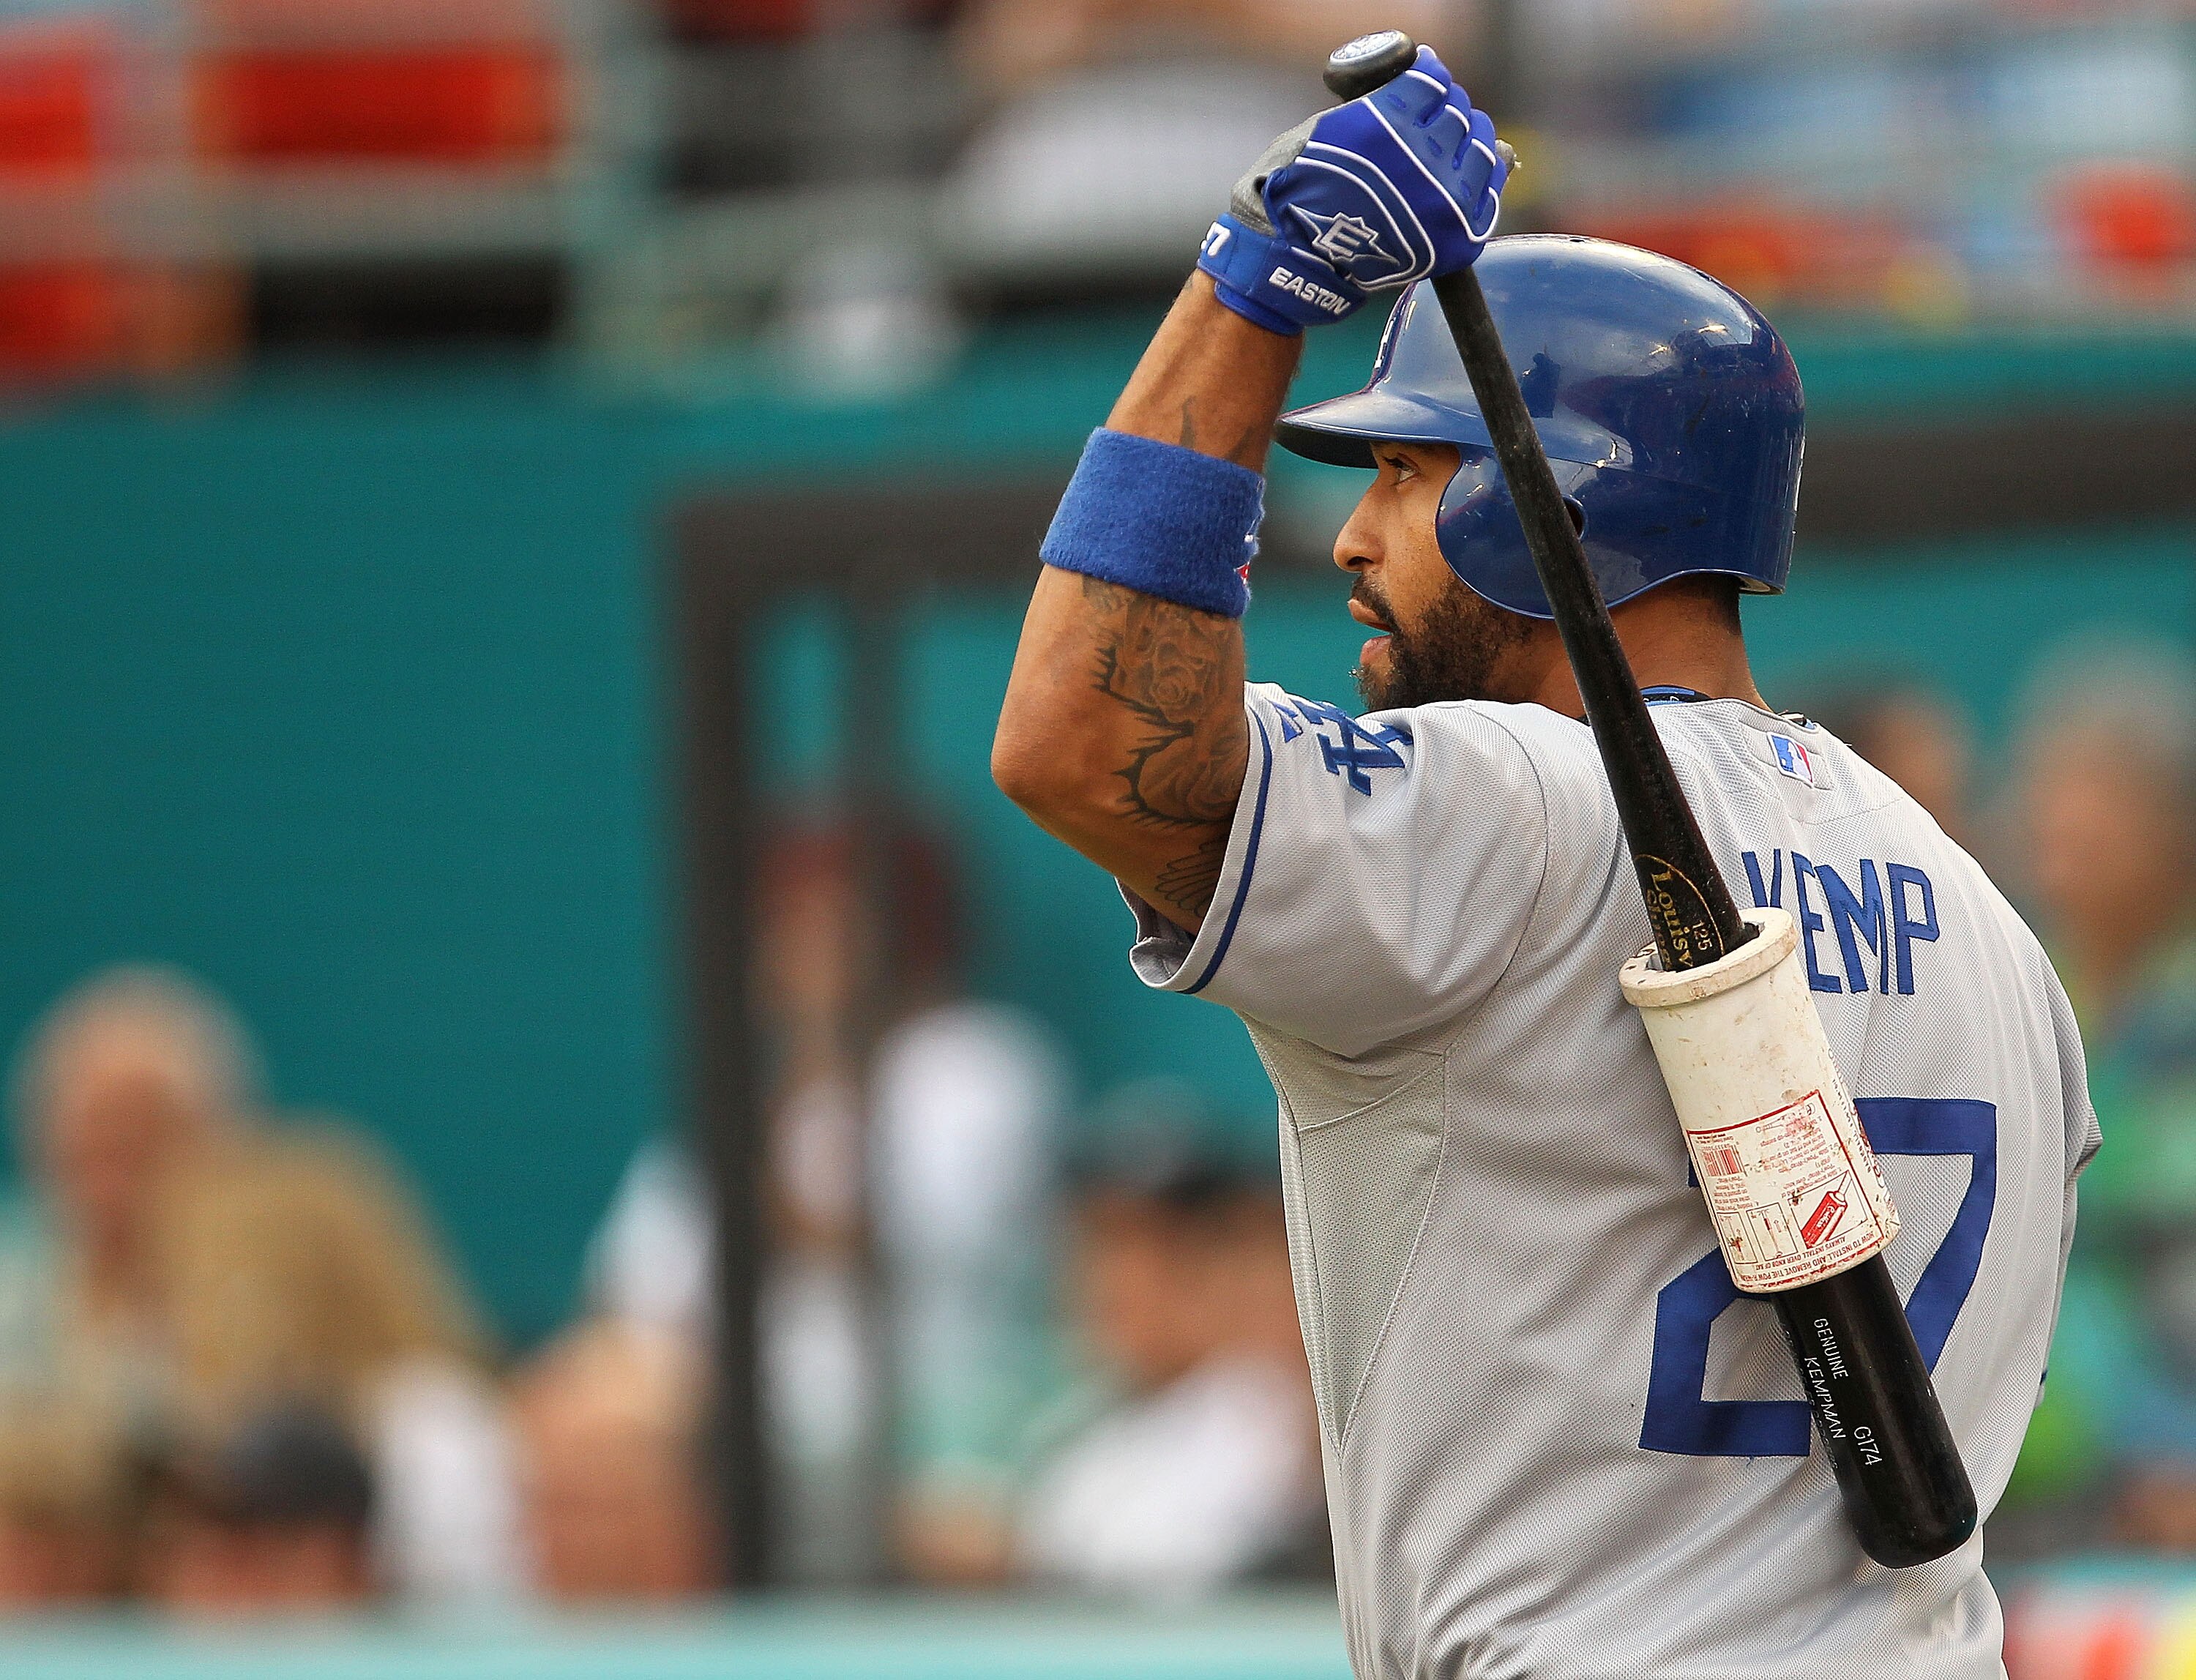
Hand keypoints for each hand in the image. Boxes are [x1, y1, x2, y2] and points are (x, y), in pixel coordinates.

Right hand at [1196, 46, 1507, 335]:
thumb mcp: (1334, 124)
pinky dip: (1481, 176)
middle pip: (1458, 113)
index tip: (1425, 82)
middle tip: (1433, 116)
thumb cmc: (1309, 188)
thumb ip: (1385, 102)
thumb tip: (1437, 86)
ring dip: (1469, 138)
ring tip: (1452, 143)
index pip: (1433, 82)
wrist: (1301, 258)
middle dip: (1446, 108)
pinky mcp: (1460, 236)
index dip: (1429, 77)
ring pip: (1482, 147)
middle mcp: (1424, 160)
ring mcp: (1447, 202)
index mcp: (1389, 125)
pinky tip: (1463, 173)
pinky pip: (1489, 192)